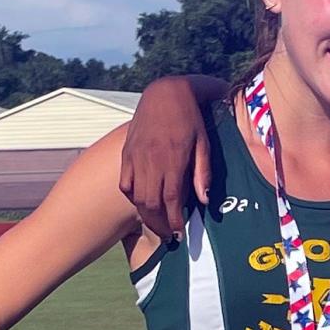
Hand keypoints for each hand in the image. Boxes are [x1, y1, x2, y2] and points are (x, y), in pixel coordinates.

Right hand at [119, 78, 212, 239]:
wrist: (165, 93)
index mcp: (173, 159)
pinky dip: (132, 196)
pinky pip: (125, 183)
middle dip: (159, 224)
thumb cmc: (190, 119)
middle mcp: (152, 161)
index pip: (171, 200)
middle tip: (168, 235)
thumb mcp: (203, 144)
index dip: (174, 221)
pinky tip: (141, 202)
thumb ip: (202, 172)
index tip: (179, 234)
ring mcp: (136, 157)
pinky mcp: (127, 153)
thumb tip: (203, 200)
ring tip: (156, 224)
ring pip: (137, 196)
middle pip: (151, 203)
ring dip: (146, 215)